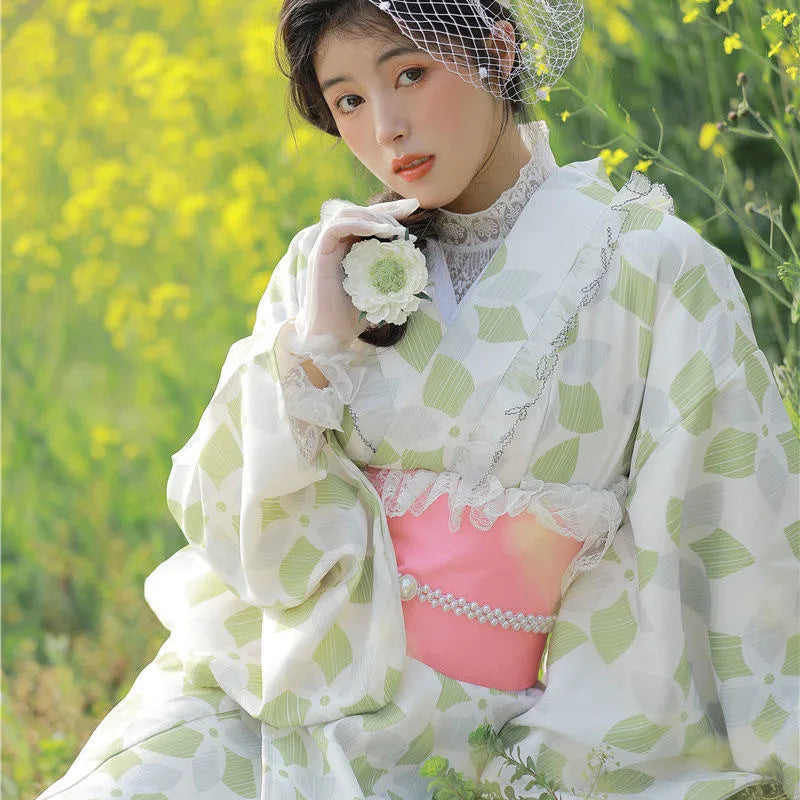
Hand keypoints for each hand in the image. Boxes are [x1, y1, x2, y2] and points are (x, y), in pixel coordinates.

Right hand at [294, 196, 419, 347]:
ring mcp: (327, 247)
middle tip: (408, 214)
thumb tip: (417, 263)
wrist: (330, 335)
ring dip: (373, 216)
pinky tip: (379, 232)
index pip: (371, 220)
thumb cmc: (354, 316)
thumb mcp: (381, 289)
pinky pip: (336, 228)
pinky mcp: (319, 253)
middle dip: (386, 209)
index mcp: (351, 248)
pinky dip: (359, 224)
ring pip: (348, 214)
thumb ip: (392, 272)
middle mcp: (338, 244)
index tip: (414, 207)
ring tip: (393, 229)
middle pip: (360, 211)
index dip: (392, 210)